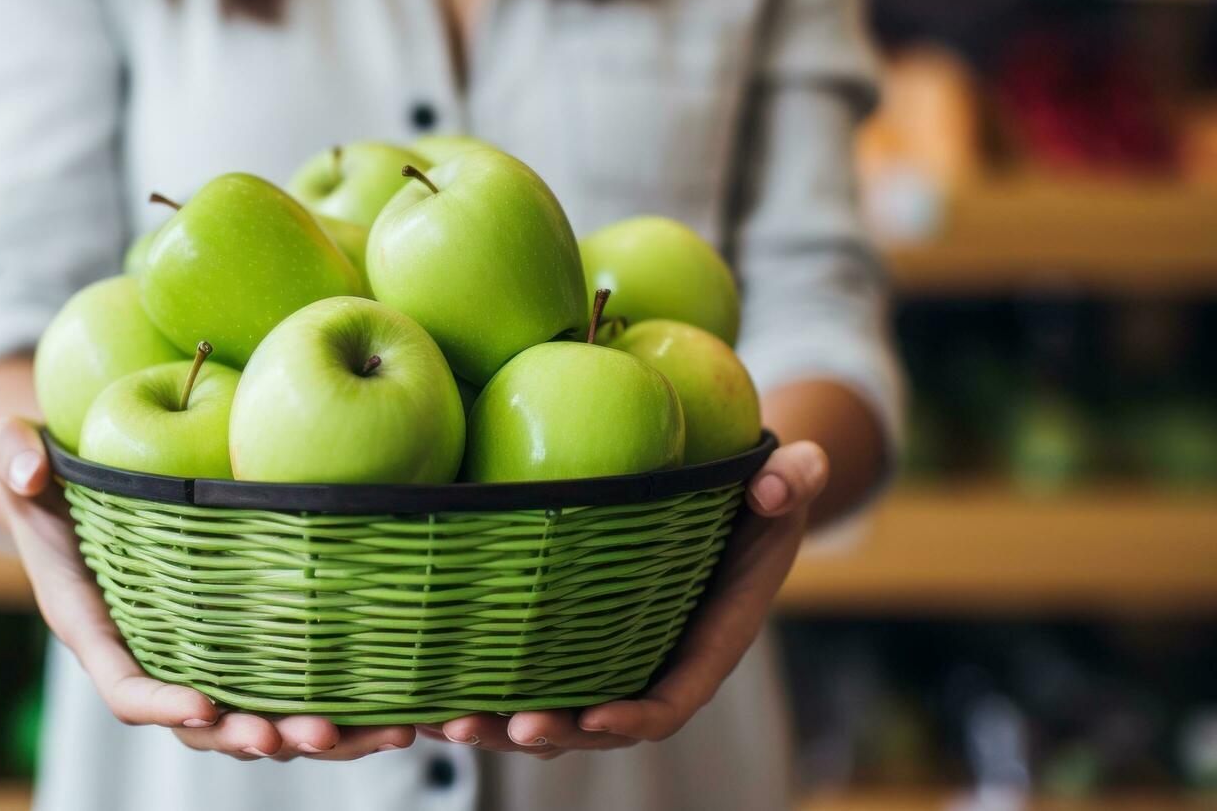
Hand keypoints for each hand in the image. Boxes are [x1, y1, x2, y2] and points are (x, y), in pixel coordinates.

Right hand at [0, 416, 414, 760]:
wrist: (80, 489)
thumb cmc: (50, 472)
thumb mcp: (18, 452)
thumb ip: (14, 455)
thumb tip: (27, 467)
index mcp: (94, 626)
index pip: (123, 684)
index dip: (159, 703)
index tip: (203, 705)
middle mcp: (147, 656)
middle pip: (201, 724)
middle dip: (250, 735)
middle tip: (302, 734)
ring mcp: (196, 655)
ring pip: (253, 717)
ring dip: (312, 734)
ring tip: (375, 733)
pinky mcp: (239, 643)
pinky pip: (286, 687)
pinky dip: (340, 705)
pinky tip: (398, 707)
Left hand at [418, 440, 827, 757]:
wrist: (730, 503)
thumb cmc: (758, 497)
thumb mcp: (784, 485)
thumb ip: (791, 483)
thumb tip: (777, 482)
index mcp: (706, 644)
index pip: (671, 700)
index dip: (632, 718)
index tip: (593, 717)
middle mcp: (653, 664)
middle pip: (596, 724)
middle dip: (544, 733)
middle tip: (489, 727)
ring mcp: (609, 657)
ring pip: (552, 712)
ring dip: (497, 725)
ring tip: (441, 720)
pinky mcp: (573, 640)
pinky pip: (527, 677)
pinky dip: (480, 687)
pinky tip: (426, 687)